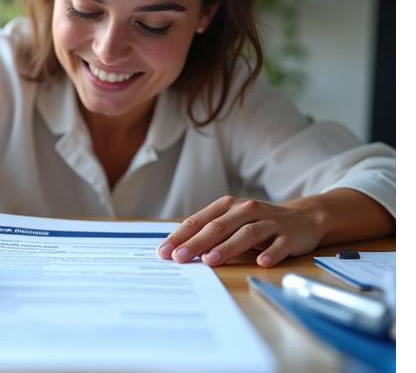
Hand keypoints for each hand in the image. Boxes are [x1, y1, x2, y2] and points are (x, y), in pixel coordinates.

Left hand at [156, 195, 325, 266]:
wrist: (304, 217)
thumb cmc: (258, 223)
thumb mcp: (232, 222)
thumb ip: (209, 233)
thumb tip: (178, 249)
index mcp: (228, 206)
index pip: (199, 221)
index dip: (181, 236)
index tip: (164, 252)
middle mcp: (247, 210)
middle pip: (218, 226)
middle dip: (197, 243)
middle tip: (180, 257)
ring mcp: (269, 222)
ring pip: (246, 233)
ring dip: (227, 247)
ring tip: (210, 260)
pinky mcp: (289, 235)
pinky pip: (279, 244)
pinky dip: (270, 252)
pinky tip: (261, 262)